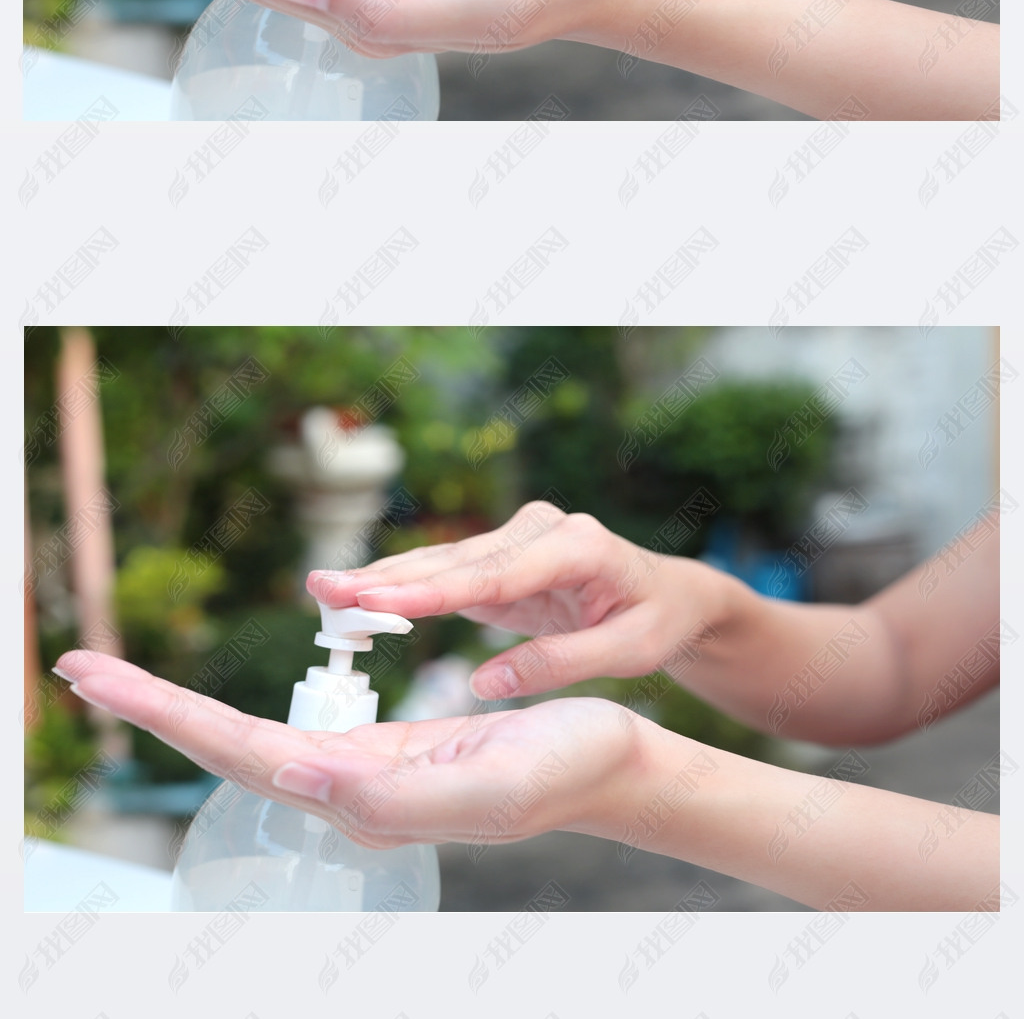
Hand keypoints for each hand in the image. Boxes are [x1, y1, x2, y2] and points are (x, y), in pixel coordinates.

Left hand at [53, 651, 640, 847]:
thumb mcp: (487, 785)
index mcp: (362, 793)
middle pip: (224, 744)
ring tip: (124, 684)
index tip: (96, 677)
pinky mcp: (380, 755)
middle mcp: (346, 788)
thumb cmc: (563, 770)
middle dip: (148, 708)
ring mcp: (359, 774)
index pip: (239, 750)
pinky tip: (215, 713)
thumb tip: (296, 776)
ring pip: (248, 740)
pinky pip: (289, 731)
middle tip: (77, 668)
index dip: (166, 712)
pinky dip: (234, 715)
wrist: (610, 765)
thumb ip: (392, 797)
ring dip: (179, 713)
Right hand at [308, 502, 721, 699]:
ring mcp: (519, 536)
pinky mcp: (504, 554)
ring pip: (444, 562)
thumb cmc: (656, 622)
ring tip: (324, 588)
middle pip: (456, 560)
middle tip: (324, 588)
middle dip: (388, 577)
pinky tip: (361, 594)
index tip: (379, 601)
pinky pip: (449, 573)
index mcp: (576, 547)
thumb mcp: (629, 653)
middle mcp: (541, 529)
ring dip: (384, 578)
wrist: (671, 592)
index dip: (433, 591)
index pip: (494, 574)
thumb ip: (561, 664)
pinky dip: (405, 585)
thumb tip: (486, 684)